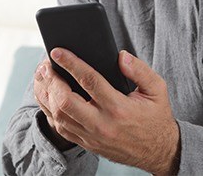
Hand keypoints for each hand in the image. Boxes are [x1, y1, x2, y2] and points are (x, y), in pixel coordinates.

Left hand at [35, 48, 179, 174]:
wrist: (159, 151)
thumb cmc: (156, 116)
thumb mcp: (157, 89)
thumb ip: (140, 70)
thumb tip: (120, 56)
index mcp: (119, 108)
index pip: (89, 81)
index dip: (71, 64)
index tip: (58, 51)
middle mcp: (102, 124)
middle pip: (65, 101)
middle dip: (52, 80)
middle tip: (46, 64)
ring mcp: (92, 137)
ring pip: (59, 116)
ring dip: (47, 95)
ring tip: (44, 77)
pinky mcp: (87, 144)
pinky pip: (61, 129)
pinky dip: (50, 112)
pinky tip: (48, 97)